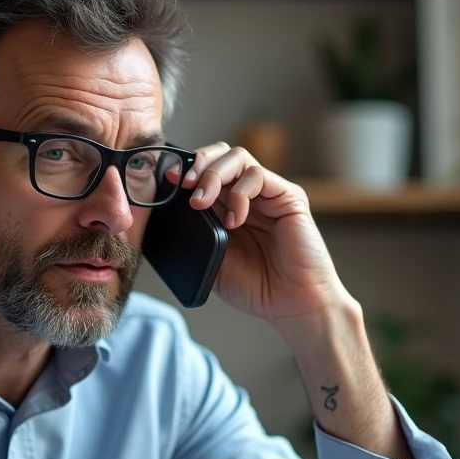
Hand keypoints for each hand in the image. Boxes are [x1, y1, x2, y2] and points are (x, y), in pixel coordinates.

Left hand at [181, 143, 348, 324]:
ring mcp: (268, 194)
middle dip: (197, 163)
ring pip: (237, 157)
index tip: (167, 182)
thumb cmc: (258, 287)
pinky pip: (257, 176)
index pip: (204, 172)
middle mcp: (248, 195)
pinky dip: (239, 194)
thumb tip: (167, 217)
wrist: (292, 304)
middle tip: (184, 185)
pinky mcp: (288, 196)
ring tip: (201, 203)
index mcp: (227, 208)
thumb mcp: (213, 265)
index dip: (185, 170)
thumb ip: (195, 239)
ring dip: (213, 175)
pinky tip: (235, 220)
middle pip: (220, 155)